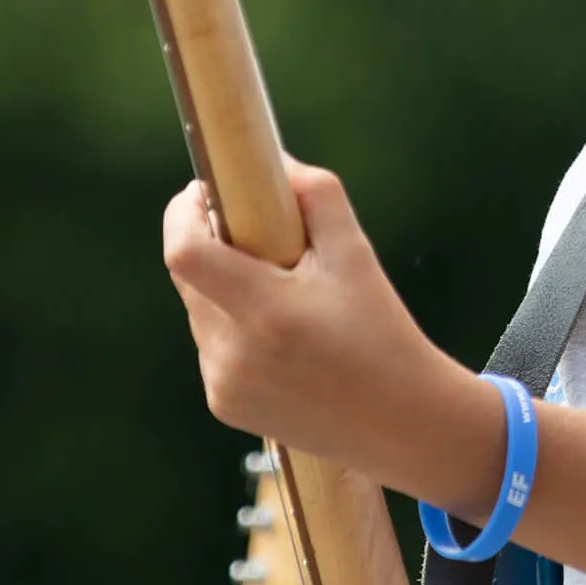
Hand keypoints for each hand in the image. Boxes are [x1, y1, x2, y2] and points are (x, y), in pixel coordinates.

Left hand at [161, 160, 495, 505]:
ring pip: (198, 311)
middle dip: (212, 245)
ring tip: (281, 296)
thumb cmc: (383, 333)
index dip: (182, 213)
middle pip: (190, 277)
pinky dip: (232, 328)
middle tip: (257, 236)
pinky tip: (281, 340)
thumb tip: (274, 160)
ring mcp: (224, 385)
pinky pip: (211, 347)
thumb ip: (315, 196)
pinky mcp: (224, 406)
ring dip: (223, 289)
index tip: (204, 193)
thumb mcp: (357, 256)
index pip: (185, 252)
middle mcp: (234, 354)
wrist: (402, 424)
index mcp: (267, 312)